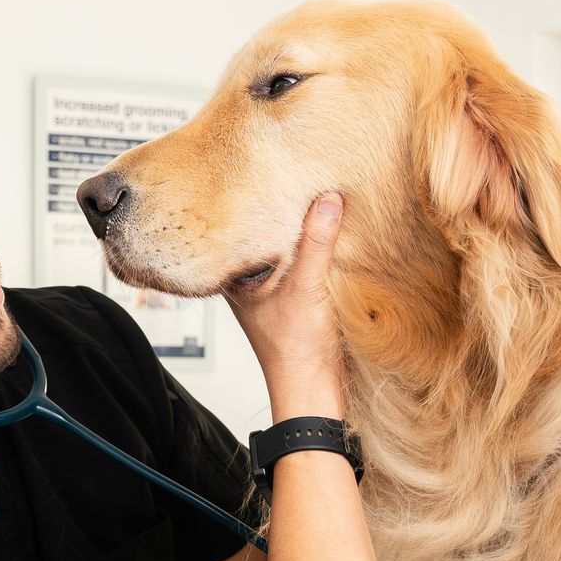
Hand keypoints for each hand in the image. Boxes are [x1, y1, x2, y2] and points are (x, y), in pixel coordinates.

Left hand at [227, 193, 347, 416]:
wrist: (315, 390)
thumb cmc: (295, 349)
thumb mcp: (307, 286)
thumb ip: (316, 242)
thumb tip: (328, 199)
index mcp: (235, 278)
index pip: (232, 228)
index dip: (242, 201)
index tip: (255, 170)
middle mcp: (249, 281)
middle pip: (258, 234)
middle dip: (273, 209)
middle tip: (285, 171)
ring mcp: (271, 290)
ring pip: (281, 248)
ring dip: (297, 228)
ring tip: (309, 192)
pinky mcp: (295, 297)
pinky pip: (302, 261)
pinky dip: (313, 246)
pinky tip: (327, 229)